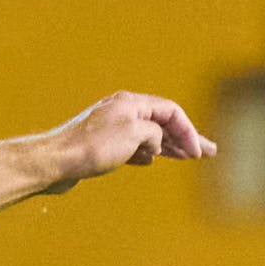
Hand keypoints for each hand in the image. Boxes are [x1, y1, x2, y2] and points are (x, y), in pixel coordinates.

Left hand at [43, 90, 213, 193]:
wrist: (55, 162)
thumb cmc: (92, 147)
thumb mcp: (134, 134)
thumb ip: (154, 133)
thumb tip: (155, 142)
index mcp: (131, 103)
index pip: (170, 111)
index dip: (188, 130)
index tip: (197, 153)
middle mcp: (122, 112)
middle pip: (162, 123)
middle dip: (186, 137)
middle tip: (209, 152)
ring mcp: (111, 129)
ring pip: (148, 136)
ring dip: (168, 147)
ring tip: (187, 157)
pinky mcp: (100, 147)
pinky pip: (131, 147)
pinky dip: (146, 153)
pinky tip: (151, 161)